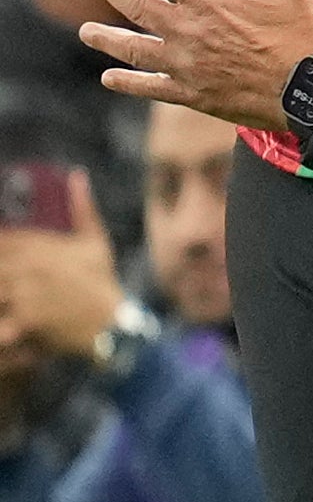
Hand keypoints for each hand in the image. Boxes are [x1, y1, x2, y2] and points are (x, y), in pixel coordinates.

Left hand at [0, 174, 122, 363]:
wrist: (112, 324)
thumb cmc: (102, 283)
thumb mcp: (96, 244)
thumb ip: (83, 210)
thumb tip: (78, 176)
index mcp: (43, 246)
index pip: (4, 239)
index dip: (2, 243)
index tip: (6, 253)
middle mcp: (31, 266)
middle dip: (2, 268)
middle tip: (7, 273)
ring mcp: (27, 291)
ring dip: (1, 288)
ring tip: (8, 290)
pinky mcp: (27, 317)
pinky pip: (3, 314)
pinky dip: (4, 316)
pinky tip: (8, 315)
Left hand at [81, 0, 312, 130]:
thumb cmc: (307, 33)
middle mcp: (188, 31)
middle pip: (136, 4)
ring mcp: (188, 66)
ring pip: (134, 48)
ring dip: (107, 39)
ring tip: (86, 32)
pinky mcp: (195, 95)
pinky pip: (152, 88)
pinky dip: (128, 83)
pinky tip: (111, 78)